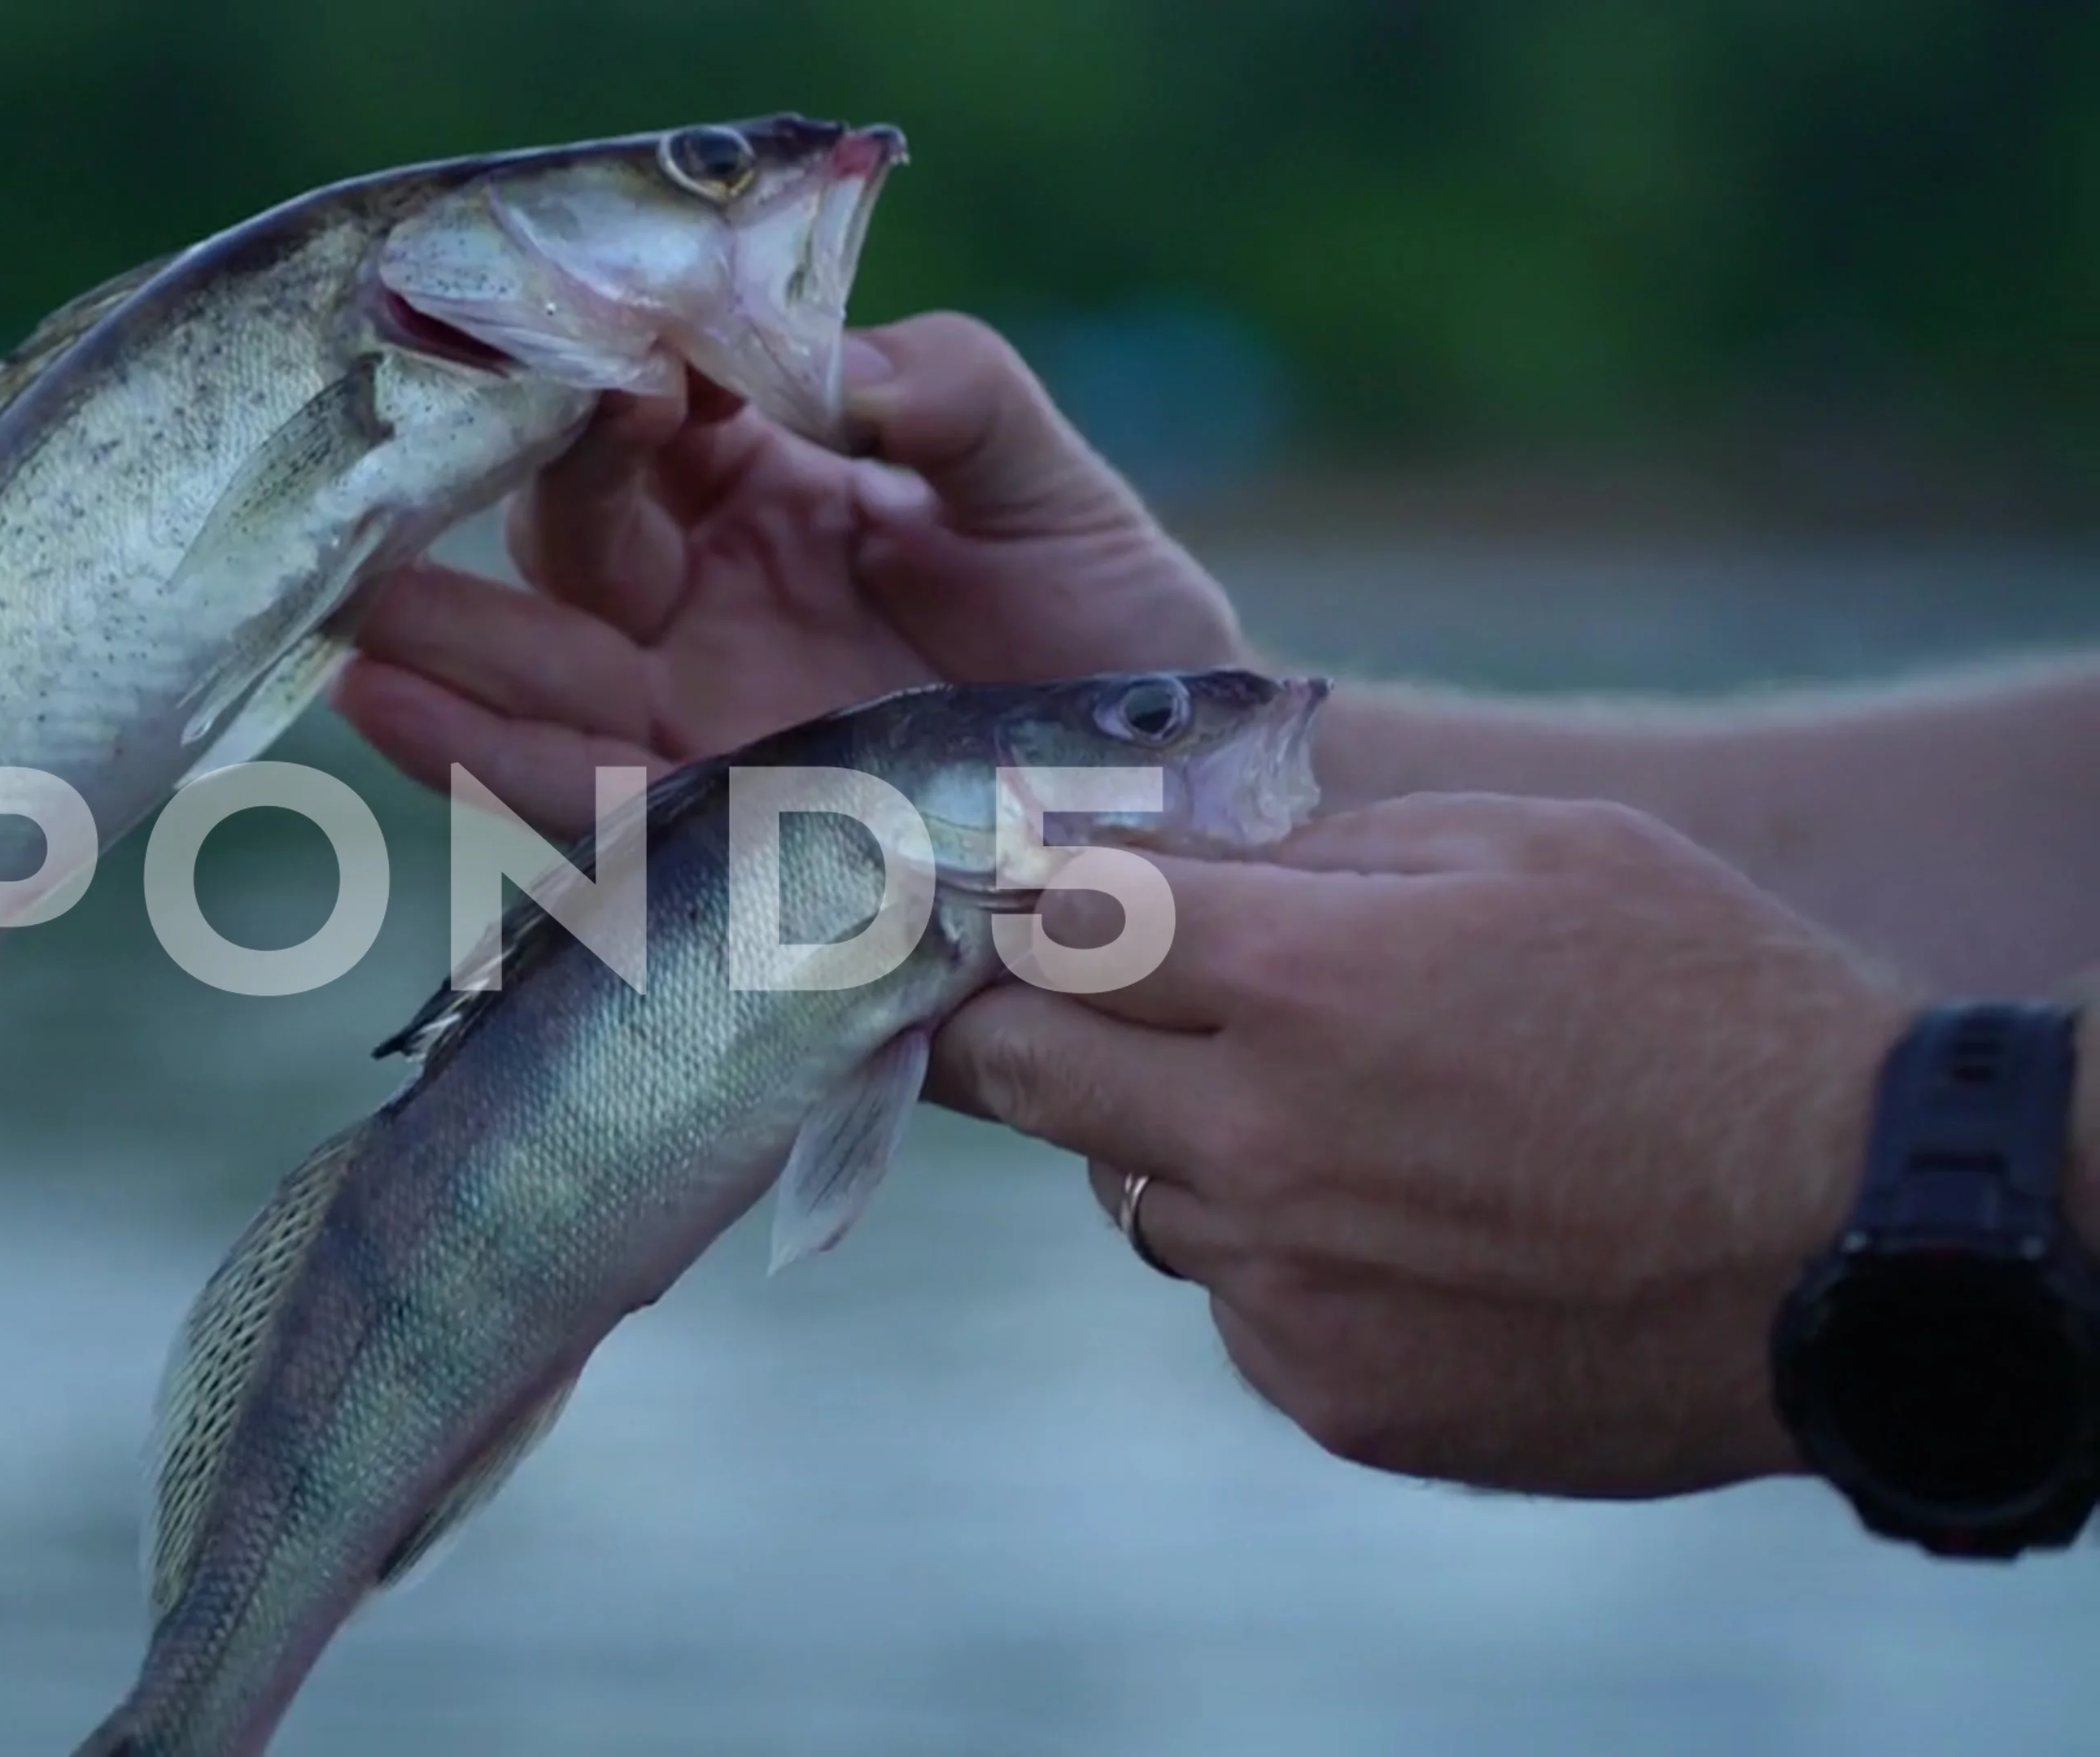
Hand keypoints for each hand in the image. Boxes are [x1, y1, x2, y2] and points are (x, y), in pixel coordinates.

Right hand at [337, 313, 1246, 837]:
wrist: (1184, 835)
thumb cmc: (1118, 648)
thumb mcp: (1052, 495)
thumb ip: (954, 396)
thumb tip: (823, 348)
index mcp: (773, 490)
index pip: (649, 412)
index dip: (611, 376)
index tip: (613, 362)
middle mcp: (707, 601)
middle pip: (563, 535)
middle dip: (475, 500)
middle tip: (393, 463)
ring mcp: (696, 720)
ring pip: (536, 667)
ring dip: (431, 639)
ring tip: (335, 603)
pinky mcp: (709, 837)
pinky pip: (575, 793)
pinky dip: (477, 756)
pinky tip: (384, 708)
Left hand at [935, 793, 1923, 1497]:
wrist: (1867, 1242)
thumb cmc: (1713, 1008)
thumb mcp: (1535, 846)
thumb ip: (1327, 851)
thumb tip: (1179, 866)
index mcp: (1300, 981)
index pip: (1051, 922)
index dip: (1022, 900)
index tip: (1020, 900)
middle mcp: (1259, 1142)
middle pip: (1016, 1069)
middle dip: (1019, 1022)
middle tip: (1063, 1002)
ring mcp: (1287, 1286)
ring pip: (1127, 1193)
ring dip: (1177, 1148)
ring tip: (1331, 1122)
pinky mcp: (1332, 1393)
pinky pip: (1233, 1302)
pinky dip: (1281, 1259)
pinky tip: (1407, 1232)